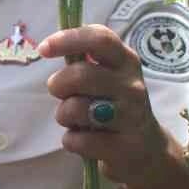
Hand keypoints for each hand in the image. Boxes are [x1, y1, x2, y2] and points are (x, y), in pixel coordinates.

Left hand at [38, 24, 171, 185]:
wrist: (146, 149)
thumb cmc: (113, 106)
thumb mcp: (106, 78)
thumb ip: (83, 63)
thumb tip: (50, 46)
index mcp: (126, 62)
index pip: (100, 39)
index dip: (68, 39)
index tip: (43, 48)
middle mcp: (132, 86)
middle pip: (80, 75)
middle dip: (58, 85)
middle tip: (59, 93)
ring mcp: (132, 117)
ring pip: (76, 108)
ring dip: (63, 115)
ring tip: (74, 119)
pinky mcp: (125, 147)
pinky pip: (78, 140)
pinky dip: (71, 140)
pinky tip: (83, 139)